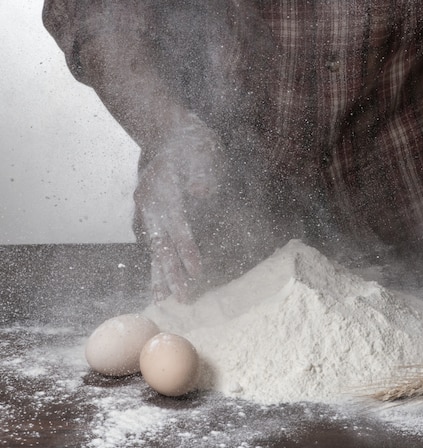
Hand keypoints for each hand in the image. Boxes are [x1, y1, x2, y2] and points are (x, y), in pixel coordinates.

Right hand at [134, 119, 222, 301]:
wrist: (163, 130)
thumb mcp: (202, 148)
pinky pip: (151, 242)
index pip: (177, 224)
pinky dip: (156, 261)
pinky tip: (158, 279)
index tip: (197, 271)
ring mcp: (145, 208)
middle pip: (160, 243)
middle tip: (182, 299)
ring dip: (159, 272)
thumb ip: (203, 171)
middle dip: (171, 273)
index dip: (187, 248)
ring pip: (152, 246)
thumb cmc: (190, 140)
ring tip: (162, 298)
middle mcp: (149, 201)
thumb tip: (204, 193)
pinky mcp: (147, 213)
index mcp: (163, 187)